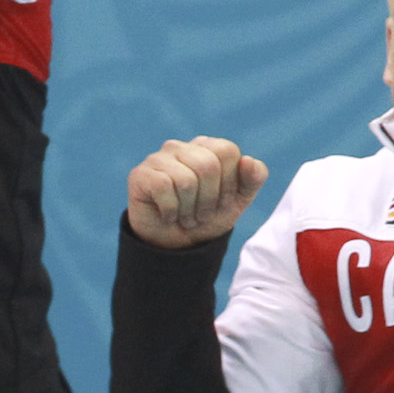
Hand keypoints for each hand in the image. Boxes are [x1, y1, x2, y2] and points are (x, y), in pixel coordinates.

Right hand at [127, 137, 268, 249]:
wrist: (176, 245)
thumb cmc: (207, 218)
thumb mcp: (237, 201)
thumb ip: (253, 180)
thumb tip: (249, 160)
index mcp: (206, 147)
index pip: (227, 151)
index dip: (229, 183)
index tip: (221, 203)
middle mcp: (181, 147)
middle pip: (208, 165)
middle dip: (209, 200)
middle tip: (201, 215)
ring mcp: (158, 158)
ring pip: (186, 179)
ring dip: (189, 210)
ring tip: (185, 217)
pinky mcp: (140, 174)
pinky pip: (164, 187)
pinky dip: (171, 211)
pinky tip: (168, 216)